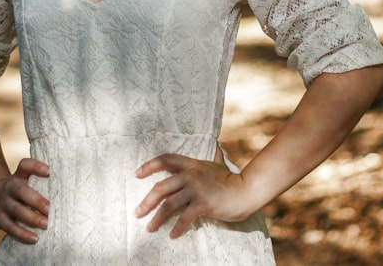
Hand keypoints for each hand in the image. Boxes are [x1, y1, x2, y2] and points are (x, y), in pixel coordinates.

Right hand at [0, 158, 49, 243]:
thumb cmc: (17, 191)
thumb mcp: (23, 181)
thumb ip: (39, 182)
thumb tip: (69, 189)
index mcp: (18, 176)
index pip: (25, 166)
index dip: (35, 166)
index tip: (49, 170)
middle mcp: (9, 187)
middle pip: (21, 191)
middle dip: (37, 201)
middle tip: (50, 209)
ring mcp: (2, 203)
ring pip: (17, 210)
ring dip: (32, 218)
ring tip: (46, 225)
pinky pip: (10, 227)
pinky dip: (22, 234)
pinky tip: (35, 238)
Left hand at [134, 152, 251, 237]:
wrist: (246, 191)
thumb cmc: (231, 180)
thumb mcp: (218, 164)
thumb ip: (213, 157)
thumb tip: (216, 146)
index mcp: (191, 164)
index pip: (166, 159)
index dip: (149, 165)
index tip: (137, 174)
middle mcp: (191, 175)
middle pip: (161, 187)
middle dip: (147, 201)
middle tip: (137, 212)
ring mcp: (196, 190)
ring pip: (169, 204)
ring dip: (157, 218)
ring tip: (149, 228)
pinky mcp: (203, 204)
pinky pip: (185, 218)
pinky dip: (177, 228)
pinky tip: (172, 235)